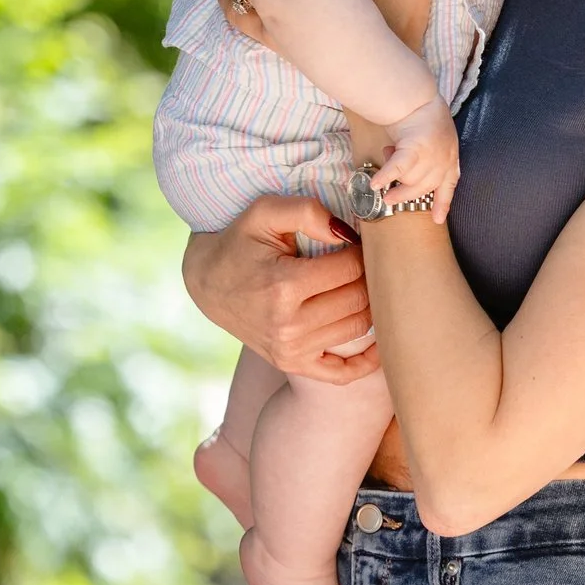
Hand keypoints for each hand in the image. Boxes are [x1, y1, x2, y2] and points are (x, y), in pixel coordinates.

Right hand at [180, 194, 380, 383]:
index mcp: (283, 286)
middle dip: (367, 276)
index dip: (360, 250)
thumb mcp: (263, 212)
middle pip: (359, 299)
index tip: (353, 241)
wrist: (207, 282)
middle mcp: (288, 325)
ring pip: (358, 328)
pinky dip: (368, 360)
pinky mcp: (292, 364)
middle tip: (361, 262)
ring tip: (356, 284)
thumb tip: (346, 233)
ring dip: (367, 304)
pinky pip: (344, 373)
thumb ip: (305, 211)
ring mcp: (290, 350)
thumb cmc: (239, 242)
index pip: (351, 268)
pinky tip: (377, 342)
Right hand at [372, 97, 458, 223]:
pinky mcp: (414, 148)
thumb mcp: (435, 140)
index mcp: (451, 158)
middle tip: (389, 198)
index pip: (449, 185)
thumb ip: (428, 158)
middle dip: (405, 195)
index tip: (438, 219)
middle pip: (424, 188)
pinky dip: (385, 177)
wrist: (417, 98)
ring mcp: (432, 156)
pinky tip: (374, 184)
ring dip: (394, 175)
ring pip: (409, 180)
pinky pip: (398, 169)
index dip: (443, 204)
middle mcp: (444, 160)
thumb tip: (406, 176)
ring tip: (385, 161)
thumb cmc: (423, 114)